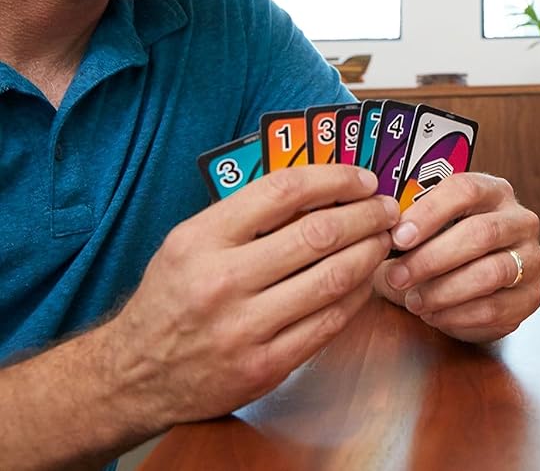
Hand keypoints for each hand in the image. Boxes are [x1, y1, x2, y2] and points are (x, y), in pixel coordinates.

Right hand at [103, 166, 395, 424]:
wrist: (134, 376)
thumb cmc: (172, 299)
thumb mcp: (190, 243)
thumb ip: (247, 216)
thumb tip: (324, 187)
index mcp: (200, 240)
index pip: (284, 191)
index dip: (336, 179)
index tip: (363, 180)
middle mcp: (220, 282)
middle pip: (318, 234)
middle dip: (367, 216)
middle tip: (388, 210)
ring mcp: (243, 328)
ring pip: (333, 278)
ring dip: (371, 253)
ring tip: (384, 240)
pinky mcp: (265, 366)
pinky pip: (330, 322)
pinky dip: (358, 295)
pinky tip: (366, 280)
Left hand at [375, 173, 539, 342]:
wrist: (471, 290)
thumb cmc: (444, 252)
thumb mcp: (426, 231)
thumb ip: (408, 226)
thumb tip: (379, 231)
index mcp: (494, 192)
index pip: (466, 190)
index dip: (430, 213)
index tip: (398, 237)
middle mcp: (520, 220)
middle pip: (481, 232)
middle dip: (432, 258)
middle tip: (398, 275)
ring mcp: (532, 258)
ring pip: (491, 272)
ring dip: (445, 290)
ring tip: (413, 300)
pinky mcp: (531, 296)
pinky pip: (495, 307)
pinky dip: (458, 315)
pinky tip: (434, 314)